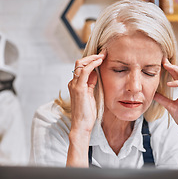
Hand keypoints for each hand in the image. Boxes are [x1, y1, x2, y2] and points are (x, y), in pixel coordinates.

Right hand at [66, 50, 105, 166]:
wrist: (82, 125)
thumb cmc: (87, 113)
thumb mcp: (91, 95)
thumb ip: (92, 84)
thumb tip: (96, 73)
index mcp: (76, 84)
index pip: (82, 67)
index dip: (92, 60)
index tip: (103, 57)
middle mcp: (73, 83)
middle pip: (79, 62)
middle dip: (92, 56)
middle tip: (104, 53)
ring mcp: (75, 85)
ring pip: (80, 64)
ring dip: (93, 58)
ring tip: (103, 55)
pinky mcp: (79, 88)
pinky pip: (85, 71)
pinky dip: (92, 64)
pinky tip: (100, 61)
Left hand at [154, 57, 177, 138]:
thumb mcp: (169, 106)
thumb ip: (162, 99)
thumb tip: (153, 94)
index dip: (171, 68)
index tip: (161, 63)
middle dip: (173, 65)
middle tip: (163, 60)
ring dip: (176, 70)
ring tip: (167, 66)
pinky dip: (177, 83)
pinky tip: (169, 83)